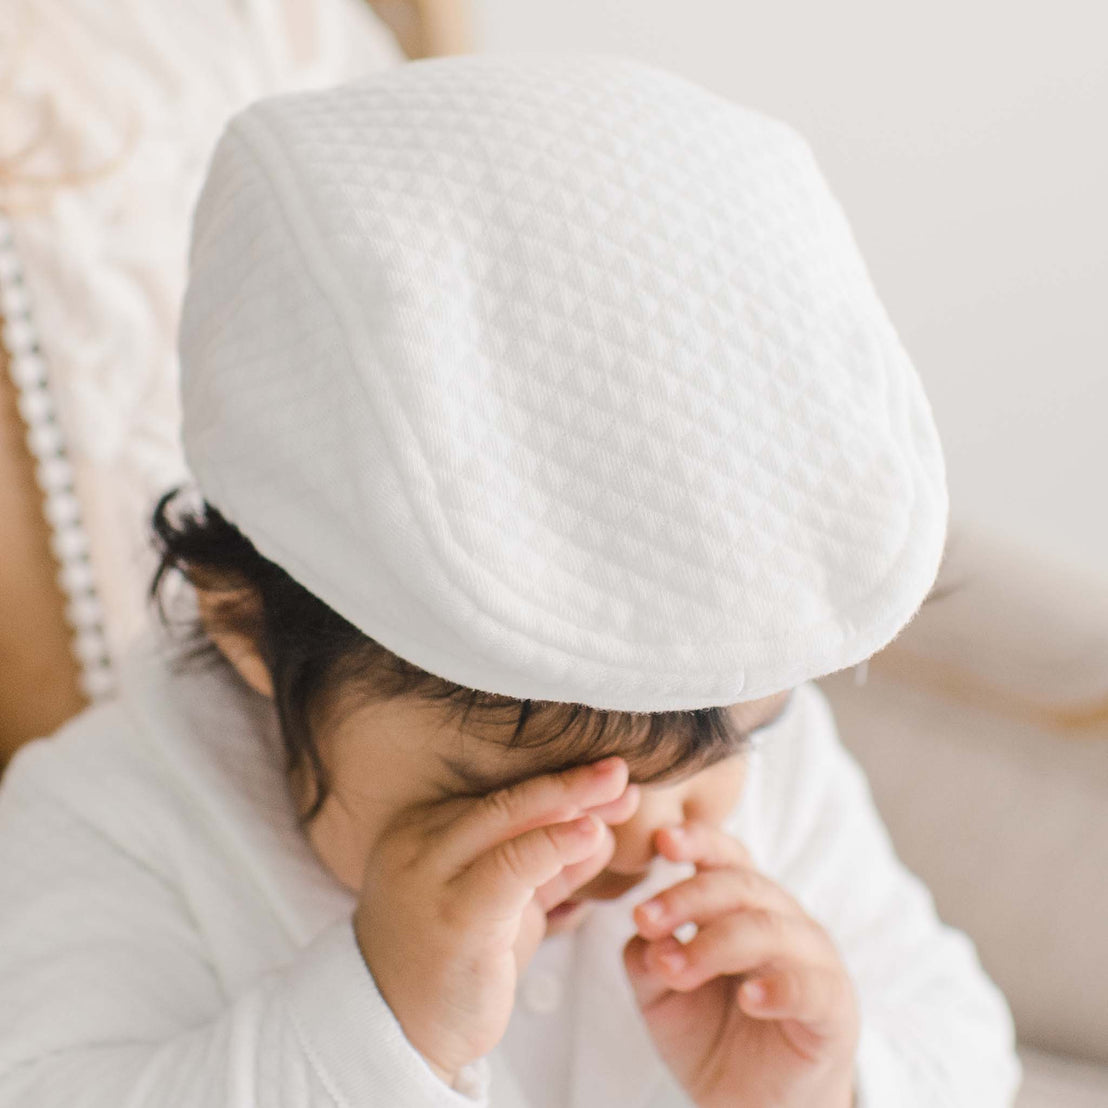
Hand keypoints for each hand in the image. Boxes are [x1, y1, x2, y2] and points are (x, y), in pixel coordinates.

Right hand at [353, 755, 638, 1085]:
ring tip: (619, 788)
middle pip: (504, 799)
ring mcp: (430, 876)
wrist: (399, 1034)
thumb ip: (543, 864)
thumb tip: (598, 826)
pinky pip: (512, 866)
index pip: (497, 797)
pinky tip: (591, 833)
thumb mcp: (501, 904)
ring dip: (570, 800)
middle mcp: (419, 844)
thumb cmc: (452, 964)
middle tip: (617, 767)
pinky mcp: (455, 915)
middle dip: (568, 780)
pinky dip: (556, 844)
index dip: (557, 784)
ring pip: (507, 820)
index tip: (606, 776)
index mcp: (421, 831)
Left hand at [623, 821, 858, 1107]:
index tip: (662, 840)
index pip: (725, 857)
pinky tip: (748, 999)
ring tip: (675, 970)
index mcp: (743, 906)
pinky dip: (778, 988)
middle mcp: (782, 920)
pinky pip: (810, 987)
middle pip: (740, 886)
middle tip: (645, 920)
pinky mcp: (834, 1008)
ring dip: (714, 944)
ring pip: (769, 929)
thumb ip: (648, 959)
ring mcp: (813, 960)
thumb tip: (646, 934)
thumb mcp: (662, 995)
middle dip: (687, 897)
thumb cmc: (712, 1035)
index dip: (698, 841)